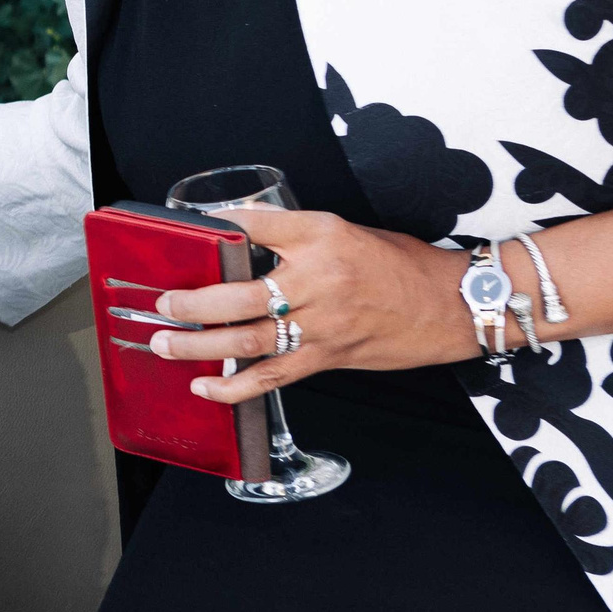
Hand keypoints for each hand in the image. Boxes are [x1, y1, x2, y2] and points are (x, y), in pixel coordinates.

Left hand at [146, 206, 478, 404]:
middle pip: (239, 293)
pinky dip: (234, 386)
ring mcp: (321, 324)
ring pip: (247, 339)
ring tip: (164, 342)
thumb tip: (239, 238)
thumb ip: (293, 235)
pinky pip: (273, 376)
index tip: (185, 228)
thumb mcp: (345, 230)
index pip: (254, 225)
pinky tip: (204, 386)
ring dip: (199, 345)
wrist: (452, 304)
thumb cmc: (400, 264)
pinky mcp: (328, 357)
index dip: (216, 225)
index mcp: (320, 235)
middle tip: (160, 304)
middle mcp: (317, 278)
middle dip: (191, 302)